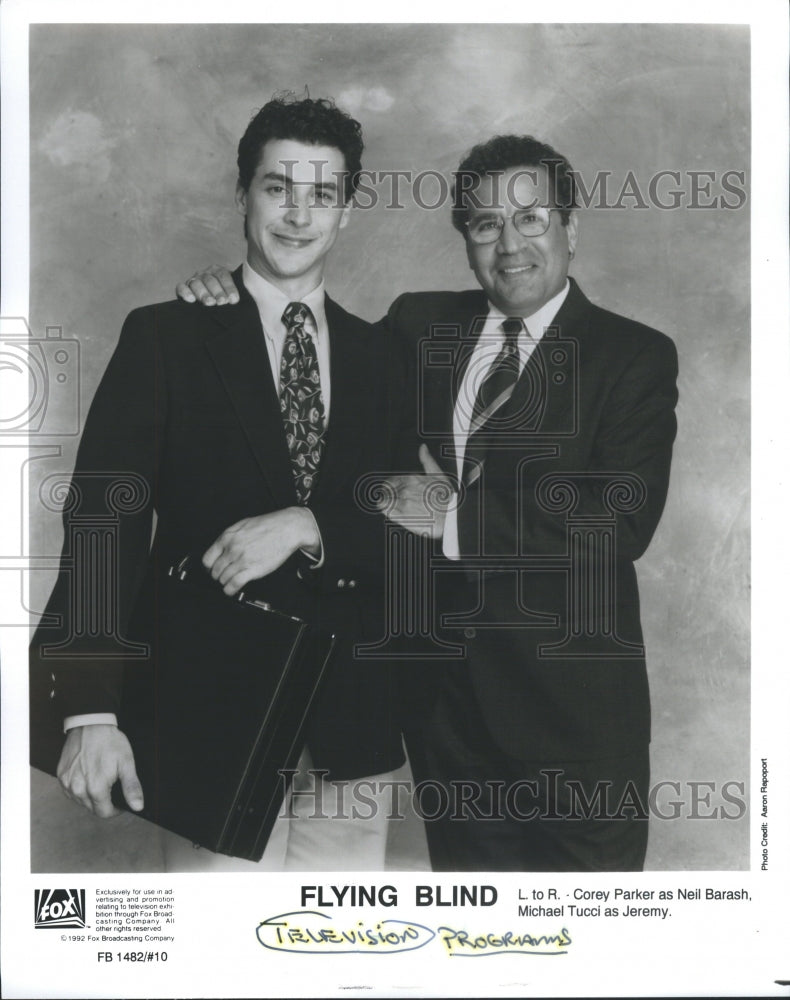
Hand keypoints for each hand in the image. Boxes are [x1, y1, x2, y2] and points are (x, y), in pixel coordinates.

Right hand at [57, 725, 142, 817]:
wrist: (90, 724)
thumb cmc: (109, 742)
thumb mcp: (126, 763)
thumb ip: (131, 787)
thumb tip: (138, 807)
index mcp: (95, 788)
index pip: (105, 813)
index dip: (115, 810)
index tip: (120, 801)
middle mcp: (78, 789)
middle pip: (92, 809)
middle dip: (104, 803)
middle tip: (111, 786)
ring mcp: (67, 783)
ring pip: (81, 801)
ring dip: (91, 797)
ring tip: (100, 779)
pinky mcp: (60, 776)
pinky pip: (71, 792)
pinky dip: (80, 789)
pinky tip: (88, 776)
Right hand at [176, 264, 239, 305]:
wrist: (215, 308)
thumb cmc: (227, 301)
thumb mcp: (235, 294)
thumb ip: (240, 292)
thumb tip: (250, 291)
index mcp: (218, 271)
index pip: (223, 275)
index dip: (229, 287)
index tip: (234, 300)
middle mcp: (205, 274)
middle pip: (210, 280)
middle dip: (217, 291)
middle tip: (222, 302)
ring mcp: (194, 281)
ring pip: (196, 283)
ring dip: (203, 293)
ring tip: (210, 303)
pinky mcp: (183, 289)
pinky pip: (181, 288)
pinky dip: (185, 292)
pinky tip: (191, 300)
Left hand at [203, 507, 319, 594]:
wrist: (287, 529)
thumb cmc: (268, 525)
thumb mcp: (242, 525)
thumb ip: (229, 537)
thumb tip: (220, 547)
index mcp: (227, 537)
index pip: (207, 559)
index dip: (209, 567)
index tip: (212, 569)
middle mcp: (232, 549)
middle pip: (215, 571)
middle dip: (218, 576)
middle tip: (223, 576)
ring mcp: (242, 560)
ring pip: (223, 579)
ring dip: (225, 583)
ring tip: (230, 581)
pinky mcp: (253, 570)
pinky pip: (234, 584)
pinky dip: (230, 590)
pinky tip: (232, 589)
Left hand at [380, 445, 453, 538]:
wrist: (450, 518)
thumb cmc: (446, 498)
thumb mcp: (439, 475)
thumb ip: (427, 460)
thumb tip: (423, 447)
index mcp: (412, 479)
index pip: (391, 480)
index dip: (392, 486)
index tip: (395, 489)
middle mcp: (405, 490)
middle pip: (387, 490)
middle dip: (390, 494)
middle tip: (397, 499)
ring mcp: (402, 504)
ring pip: (384, 499)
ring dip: (387, 502)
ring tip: (396, 506)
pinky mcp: (401, 516)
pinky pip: (386, 510)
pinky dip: (386, 510)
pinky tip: (393, 511)